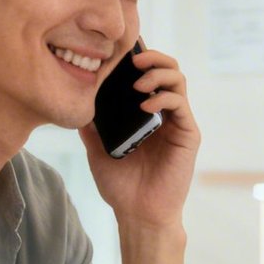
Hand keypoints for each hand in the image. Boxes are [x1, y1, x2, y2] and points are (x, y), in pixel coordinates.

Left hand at [80, 45, 199, 229]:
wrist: (138, 214)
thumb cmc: (121, 186)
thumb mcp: (97, 150)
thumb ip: (90, 127)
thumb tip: (75, 102)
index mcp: (145, 114)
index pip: (147, 74)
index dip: (139, 57)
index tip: (121, 49)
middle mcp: (164, 113)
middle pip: (168, 69)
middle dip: (152, 57)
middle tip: (133, 60)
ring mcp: (177, 123)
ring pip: (178, 80)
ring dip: (159, 73)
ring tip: (139, 82)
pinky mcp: (188, 135)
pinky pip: (181, 105)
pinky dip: (164, 98)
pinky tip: (146, 105)